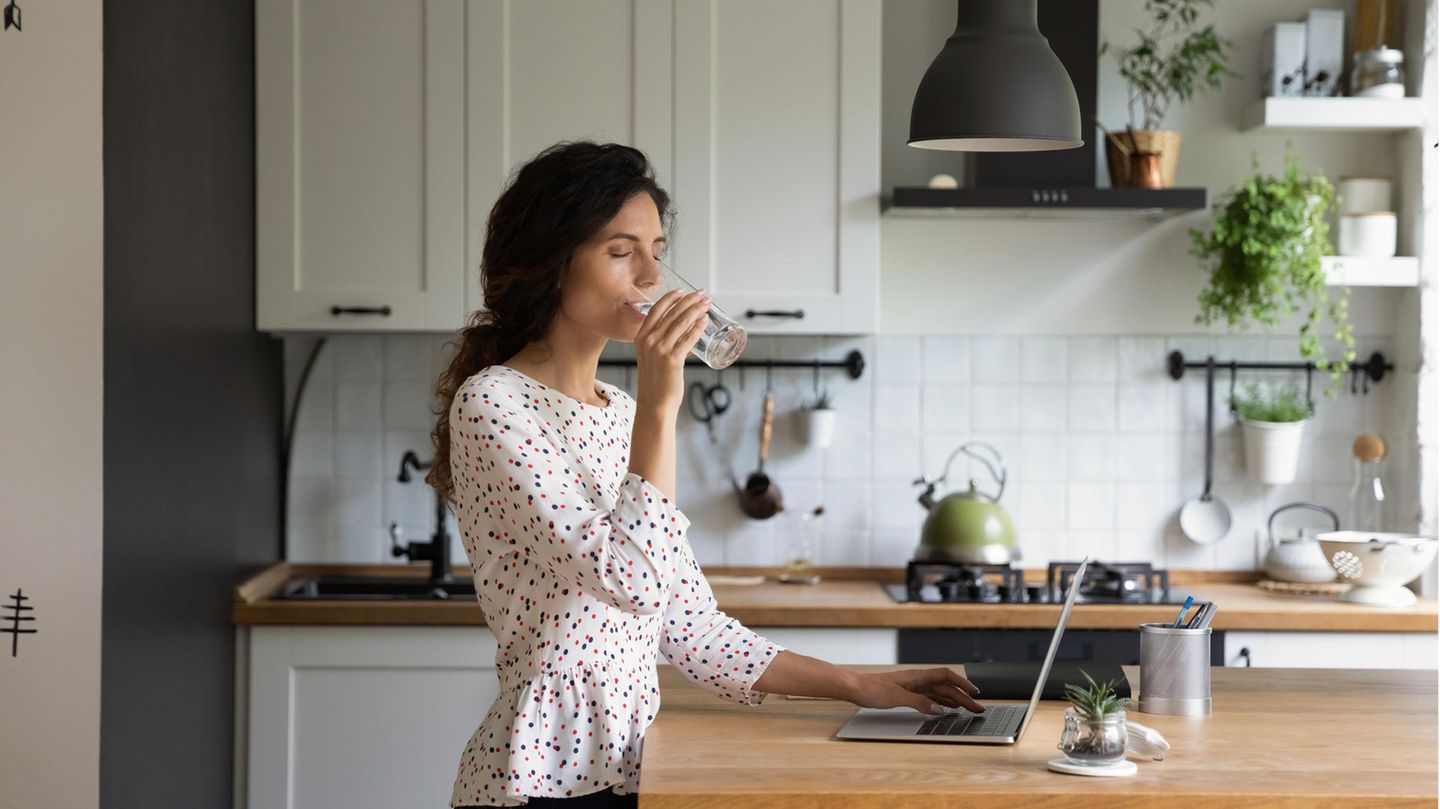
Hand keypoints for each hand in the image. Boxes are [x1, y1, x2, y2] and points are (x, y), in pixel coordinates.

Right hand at [633, 288, 709, 410]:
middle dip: (689, 301)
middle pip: (672, 313)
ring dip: (696, 310)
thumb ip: (663, 343)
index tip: (682, 291)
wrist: (655, 403)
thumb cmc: (656, 381)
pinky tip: (705, 321)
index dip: (670, 298)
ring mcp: (660, 349)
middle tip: (702, 294)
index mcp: (641, 337)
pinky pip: (688, 338)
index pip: (656, 310)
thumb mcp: (652, 357)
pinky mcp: (672, 359)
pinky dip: (698, 328)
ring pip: (681, 322)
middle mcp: (648, 340)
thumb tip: (685, 334)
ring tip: (707, 304)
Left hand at [847, 668, 984, 715]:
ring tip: (967, 709)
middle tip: (977, 708)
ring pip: (938, 693)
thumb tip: (939, 709)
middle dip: (963, 697)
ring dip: (953, 700)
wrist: (854, 687)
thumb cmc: (871, 689)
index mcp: (917, 676)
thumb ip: (919, 702)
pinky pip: (928, 698)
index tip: (975, 693)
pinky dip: (940, 703)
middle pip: (945, 686)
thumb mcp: (897, 698)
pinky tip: (945, 709)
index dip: (962, 683)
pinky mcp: (906, 693)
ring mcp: (912, 686)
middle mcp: (917, 680)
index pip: (946, 676)